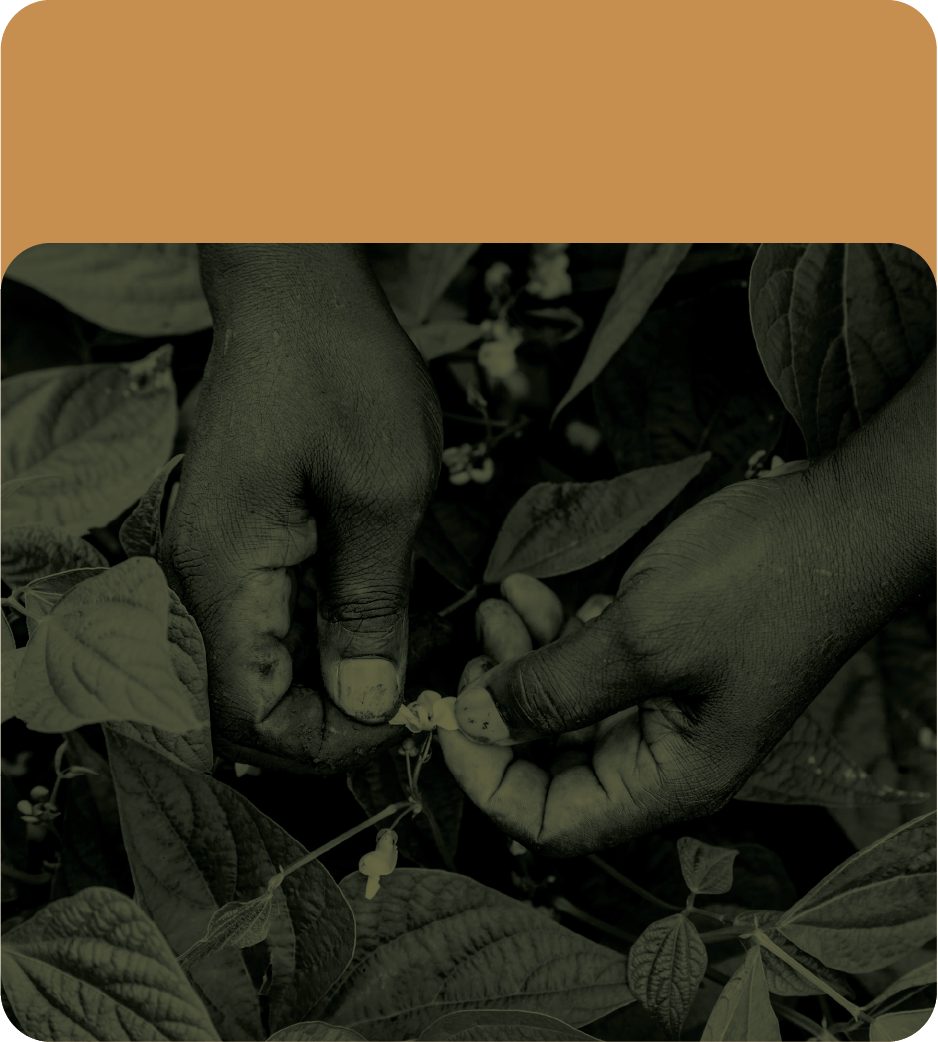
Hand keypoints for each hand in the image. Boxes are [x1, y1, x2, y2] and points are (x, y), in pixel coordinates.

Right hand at [162, 245, 442, 772]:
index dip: (325, 742)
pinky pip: (260, 631)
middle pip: (241, 709)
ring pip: (251, 676)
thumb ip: (372, 606)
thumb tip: (368, 703)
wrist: (295, 293)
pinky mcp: (231, 549)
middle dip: (326, 723)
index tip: (401, 718)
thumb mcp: (385, 489)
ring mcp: (207, 566)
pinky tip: (368, 623)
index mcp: (220, 571)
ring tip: (396, 665)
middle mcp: (194, 581)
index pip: (247, 717)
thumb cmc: (341, 370)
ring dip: (323, 689)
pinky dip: (313, 648)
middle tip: (407, 699)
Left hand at [439, 349, 935, 854]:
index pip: (551, 822)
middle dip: (501, 702)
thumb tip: (477, 723)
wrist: (830, 520)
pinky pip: (581, 661)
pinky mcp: (655, 657)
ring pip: (557, 704)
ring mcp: (658, 704)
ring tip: (505, 599)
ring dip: (520, 655)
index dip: (487, 779)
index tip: (448, 716)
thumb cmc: (759, 586)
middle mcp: (660, 754)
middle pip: (546, 760)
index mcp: (669, 779)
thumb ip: (554, 689)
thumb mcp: (642, 640)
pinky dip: (550, 630)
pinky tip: (533, 592)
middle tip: (480, 642)